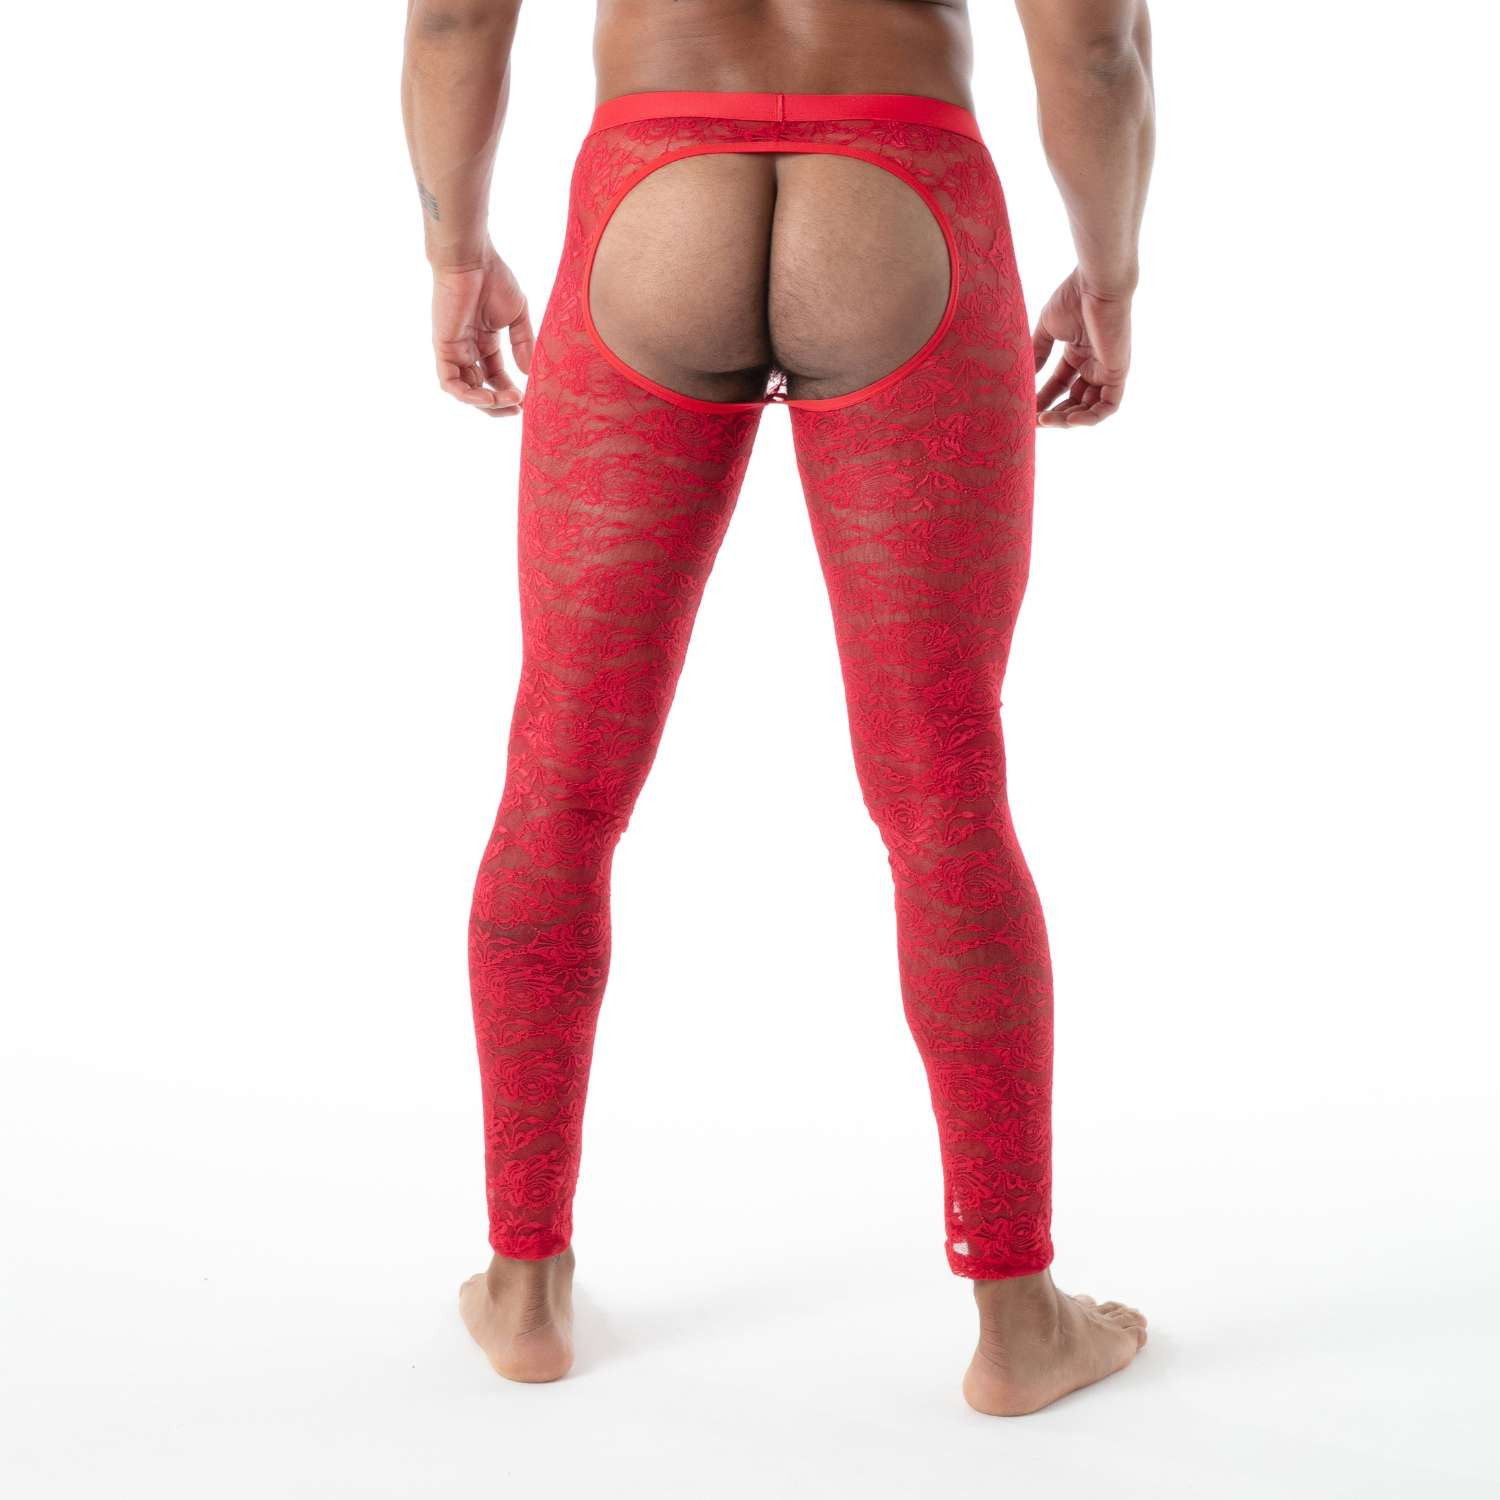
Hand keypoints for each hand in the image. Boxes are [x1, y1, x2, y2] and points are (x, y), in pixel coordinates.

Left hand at [430, 248, 533, 415]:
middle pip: (480, 389)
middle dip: (499, 404)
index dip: (509, 392)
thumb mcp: (517, 315)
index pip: (495, 377)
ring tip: (508, 402)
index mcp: (484, 342)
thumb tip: (528, 372)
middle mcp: (467, 349)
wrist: (472, 258)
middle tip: (518, 409)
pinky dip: (468, 396)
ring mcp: (454, 350)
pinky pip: (450, 383)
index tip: (526, 401)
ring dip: (487, 403)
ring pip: (465, 391)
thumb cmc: (494, 278)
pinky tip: (489, 398)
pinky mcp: (443, 348)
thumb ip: (523, 344)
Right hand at [1032, 270, 1131, 426]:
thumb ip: (1038, 352)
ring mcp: (1106, 369)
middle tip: (1033, 420)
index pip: (1060, 384)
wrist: (1096, 283)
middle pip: (1074, 400)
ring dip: (1067, 419)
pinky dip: (1090, 418)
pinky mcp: (1118, 372)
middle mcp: (1094, 364)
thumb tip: (1027, 375)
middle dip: (1053, 413)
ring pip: (1089, 408)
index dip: (1043, 399)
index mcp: (1078, 353)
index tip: (1024, 409)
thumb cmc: (1073, 297)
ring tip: (1045, 421)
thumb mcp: (1048, 328)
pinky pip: (1108, 406)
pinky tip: (1069, 420)